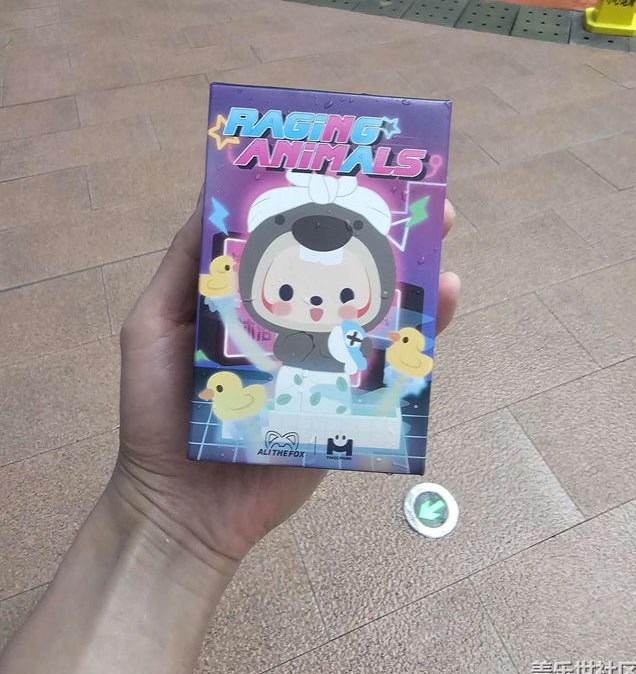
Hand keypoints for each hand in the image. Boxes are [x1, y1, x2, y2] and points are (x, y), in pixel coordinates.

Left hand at [112, 196, 460, 571]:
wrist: (183, 504)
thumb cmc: (157, 410)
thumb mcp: (153, 324)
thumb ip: (183, 267)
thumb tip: (210, 196)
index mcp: (249, 298)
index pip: (292, 240)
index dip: (321, 203)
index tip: (350, 169)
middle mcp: (292, 322)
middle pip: (344, 268)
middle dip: (383, 231)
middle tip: (419, 199)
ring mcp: (323, 362)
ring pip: (375, 310)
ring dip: (413, 273)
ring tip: (442, 236)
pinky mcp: (345, 403)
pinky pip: (387, 365)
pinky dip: (420, 336)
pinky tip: (444, 301)